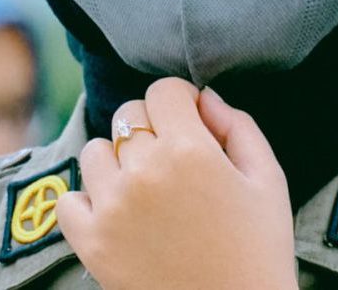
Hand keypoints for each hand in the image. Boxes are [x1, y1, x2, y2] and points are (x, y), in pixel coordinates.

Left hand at [56, 78, 297, 289]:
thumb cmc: (259, 247)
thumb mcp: (268, 177)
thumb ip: (238, 124)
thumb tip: (204, 97)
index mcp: (189, 151)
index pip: (163, 90)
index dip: (180, 98)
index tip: (190, 118)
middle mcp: (144, 172)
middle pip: (128, 114)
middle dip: (152, 123)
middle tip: (173, 153)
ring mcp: (112, 208)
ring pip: (95, 149)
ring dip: (118, 157)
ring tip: (145, 182)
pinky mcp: (91, 244)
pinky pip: (69, 198)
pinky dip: (90, 198)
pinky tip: (118, 210)